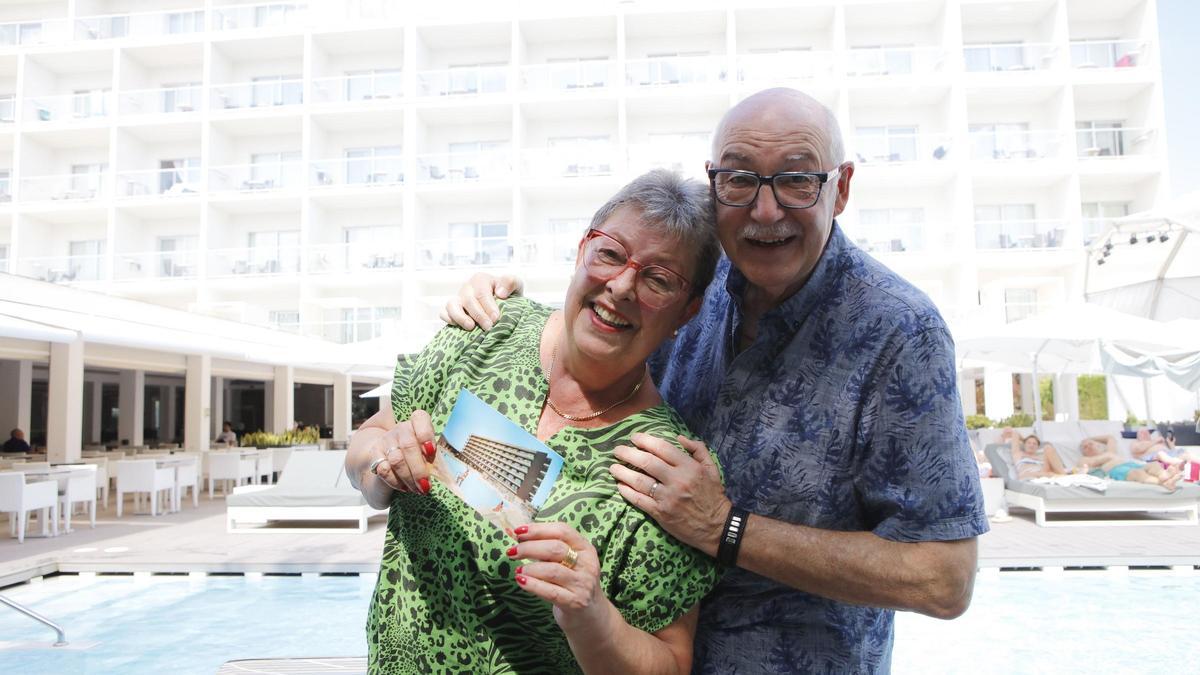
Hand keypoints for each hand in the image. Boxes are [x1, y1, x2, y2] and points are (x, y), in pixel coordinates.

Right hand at [368, 409, 436, 494]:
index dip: (426, 435)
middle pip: (409, 445)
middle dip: (419, 469)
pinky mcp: (375, 455)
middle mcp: (401, 429)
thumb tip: (444, 474)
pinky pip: (384, 469)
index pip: (420, 419)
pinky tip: (404, 488)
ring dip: (409, 478)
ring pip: (397, 459)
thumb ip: (435, 458)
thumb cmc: (418, 459)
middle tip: (426, 486)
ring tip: (417, 490)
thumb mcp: (429, 454)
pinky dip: (395, 482)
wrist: (389, 461)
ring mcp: (386, 440)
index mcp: (418, 423)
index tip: (432, 452)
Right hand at [438, 273, 523, 330]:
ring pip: (451, 305)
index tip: (496, 318)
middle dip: (478, 315)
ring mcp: (458, 299)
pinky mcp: (451, 310)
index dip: (488, 306)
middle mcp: (467, 288)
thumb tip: (500, 293)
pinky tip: (459, 327)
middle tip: (489, 327)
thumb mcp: (516, 285)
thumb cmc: (508, 295)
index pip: (482, 293)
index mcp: (480, 280)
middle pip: (468, 300)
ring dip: (460, 317)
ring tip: (471, 327)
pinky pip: (444, 313)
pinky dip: (448, 319)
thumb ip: (511, 283)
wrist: (503, 304)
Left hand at [509, 522, 607, 628]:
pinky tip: (521, 581)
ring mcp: (582, 584)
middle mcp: (587, 564)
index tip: (518, 532)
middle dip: (529, 548)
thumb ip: (549, 549)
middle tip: (513, 552)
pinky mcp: (575, 602)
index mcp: (585, 548)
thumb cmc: (572, 583)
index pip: (562, 531)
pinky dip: (532, 585)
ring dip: (530, 568)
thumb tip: (520, 537)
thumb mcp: (568, 562)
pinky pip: (550, 591)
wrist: (589, 615)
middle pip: (555, 549)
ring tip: (518, 570)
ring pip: (552, 570)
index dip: (538, 529)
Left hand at [610, 434, 729, 556]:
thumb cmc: (713, 495)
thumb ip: (698, 449)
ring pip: (639, 481)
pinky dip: (627, 492)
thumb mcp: (712, 468)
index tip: (634, 438)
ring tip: (613, 467)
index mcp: (689, 467)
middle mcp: (677, 480)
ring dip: (623, 472)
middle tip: (617, 450)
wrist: (717, 527)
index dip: (645, 440)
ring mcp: (667, 498)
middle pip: (647, 462)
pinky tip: (619, 486)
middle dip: (628, 453)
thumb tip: (679, 437)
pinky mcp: (661, 514)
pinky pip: (639, 500)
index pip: (662, 448)